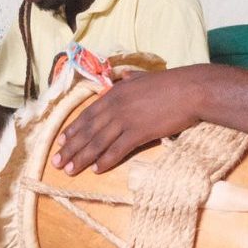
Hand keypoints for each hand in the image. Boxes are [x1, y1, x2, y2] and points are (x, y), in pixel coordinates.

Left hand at [51, 68, 201, 173]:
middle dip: (70, 148)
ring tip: (69, 170)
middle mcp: (115, 106)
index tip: (61, 142)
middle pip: (87, 131)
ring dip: (82, 158)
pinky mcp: (139, 133)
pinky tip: (96, 170)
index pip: (87, 114)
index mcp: (114, 93)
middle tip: (57, 162)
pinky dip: (105, 161)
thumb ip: (130, 80)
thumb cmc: (170, 84)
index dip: (72, 130)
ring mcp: (126, 120)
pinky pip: (117, 150)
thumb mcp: (143, 77)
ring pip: (98, 142)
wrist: (190, 90)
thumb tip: (123, 77)